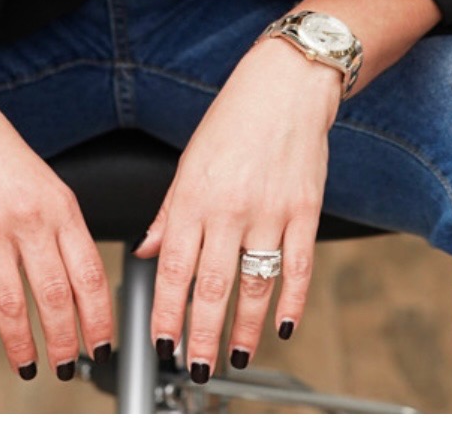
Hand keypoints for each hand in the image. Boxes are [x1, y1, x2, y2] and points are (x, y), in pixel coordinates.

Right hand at [0, 102, 113, 379]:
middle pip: (55, 296)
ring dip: (22, 345)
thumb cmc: (0, 156)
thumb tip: (84, 290)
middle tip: (66, 366)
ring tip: (28, 365)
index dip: (99, 318)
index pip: (89, 274)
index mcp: (59, 206)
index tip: (103, 345)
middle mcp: (28, 218)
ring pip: (12, 304)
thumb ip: (65, 232)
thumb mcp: (48, 185)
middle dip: (64, 342)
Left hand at [135, 38, 340, 376]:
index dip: (166, 311)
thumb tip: (146, 251)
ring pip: (254, 285)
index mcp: (194, 195)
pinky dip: (292, 303)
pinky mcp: (305, 211)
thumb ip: (170, 212)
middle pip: (211, 286)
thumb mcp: (190, 160)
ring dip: (243, 328)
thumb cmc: (236, 118)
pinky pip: (298, 268)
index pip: (173, 267)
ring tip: (234, 355)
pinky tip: (284, 326)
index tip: (161, 341)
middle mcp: (230, 207)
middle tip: (197, 366)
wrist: (286, 85)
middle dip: (201, 334)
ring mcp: (270, 212)